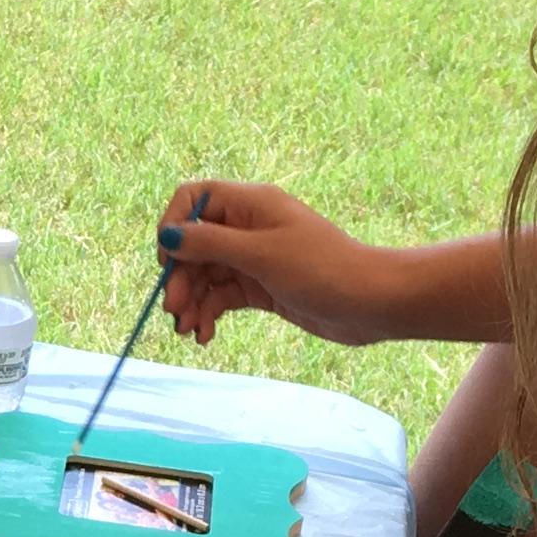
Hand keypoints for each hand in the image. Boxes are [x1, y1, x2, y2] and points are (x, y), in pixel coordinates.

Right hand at [154, 180, 407, 348]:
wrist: (370, 303)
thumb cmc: (320, 269)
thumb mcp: (260, 254)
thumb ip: (210, 244)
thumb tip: (166, 236)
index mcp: (250, 205)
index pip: (193, 200)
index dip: (173, 226)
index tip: (168, 261)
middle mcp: (248, 227)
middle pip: (195, 245)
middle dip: (181, 278)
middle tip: (175, 313)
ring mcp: (255, 258)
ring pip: (206, 275)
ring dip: (192, 302)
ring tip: (190, 332)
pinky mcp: (262, 287)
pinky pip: (223, 296)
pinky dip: (210, 314)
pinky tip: (206, 335)